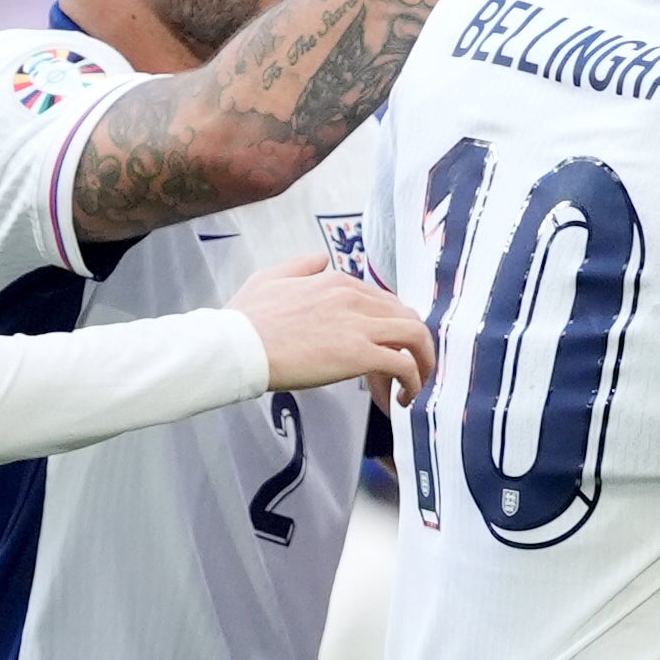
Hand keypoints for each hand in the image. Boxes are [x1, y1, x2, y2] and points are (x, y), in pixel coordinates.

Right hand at [231, 254, 437, 401]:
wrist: (236, 346)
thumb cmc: (246, 319)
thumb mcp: (271, 277)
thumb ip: (300, 266)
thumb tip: (321, 261)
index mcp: (336, 281)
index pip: (382, 301)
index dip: (386, 329)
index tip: (380, 352)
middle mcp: (354, 297)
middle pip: (406, 316)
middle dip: (410, 346)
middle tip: (402, 372)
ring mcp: (359, 325)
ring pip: (416, 336)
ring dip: (423, 361)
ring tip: (414, 386)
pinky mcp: (359, 354)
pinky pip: (404, 365)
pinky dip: (412, 382)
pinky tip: (401, 398)